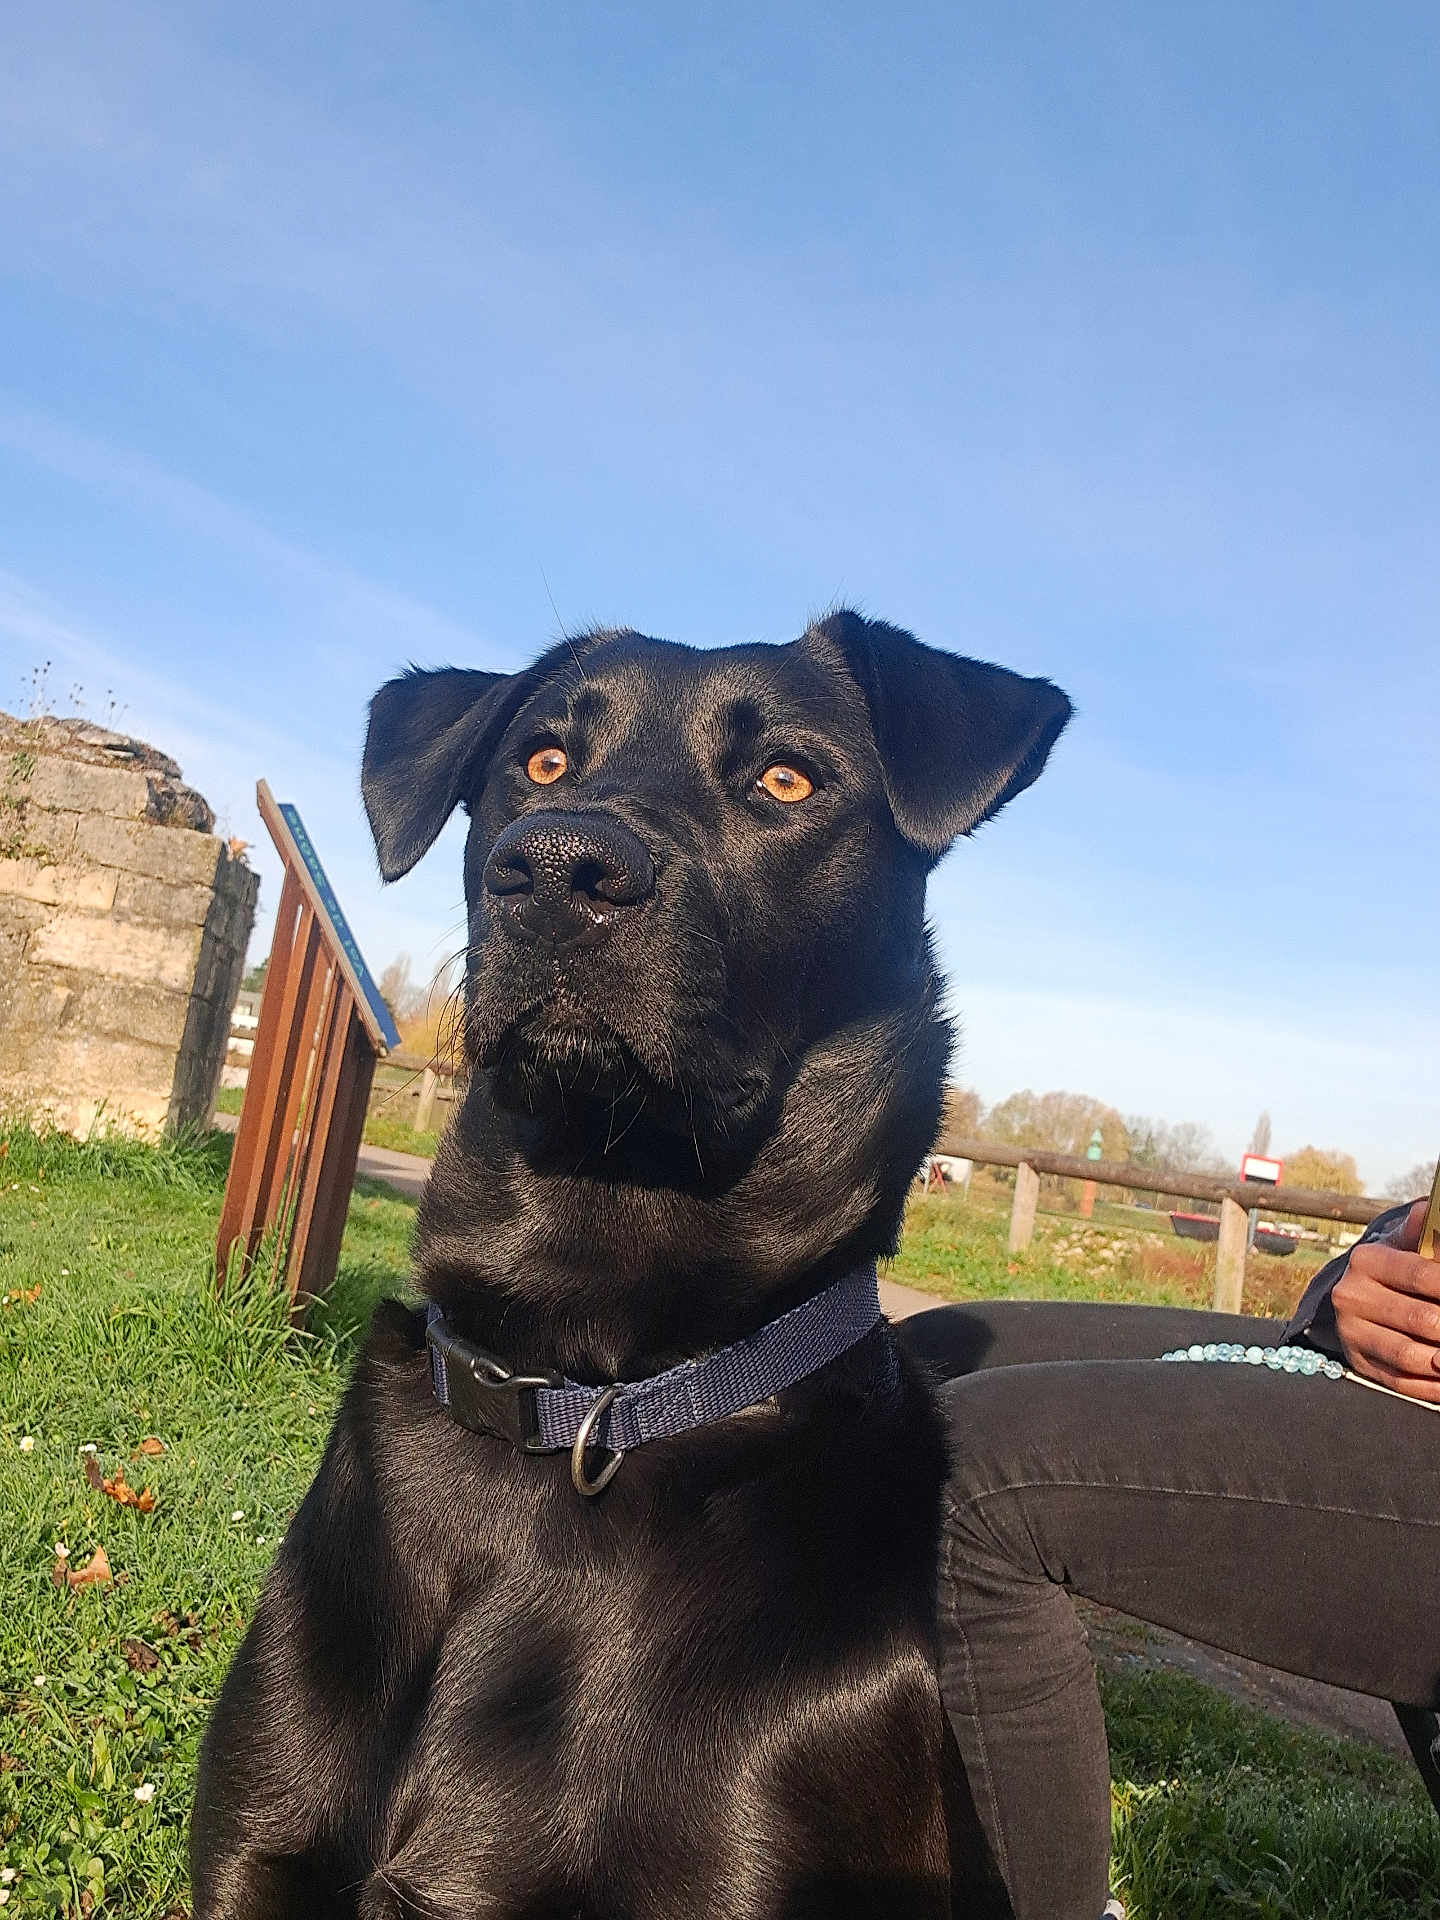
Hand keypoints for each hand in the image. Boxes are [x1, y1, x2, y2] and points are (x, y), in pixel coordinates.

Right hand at [1332, 1201, 1439, 1401]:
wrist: (1355, 1295)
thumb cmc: (1395, 1266)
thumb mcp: (1406, 1243)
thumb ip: (1425, 1232)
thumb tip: (1432, 1209)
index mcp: (1367, 1260)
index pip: (1420, 1273)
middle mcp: (1352, 1295)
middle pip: (1421, 1319)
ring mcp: (1352, 1331)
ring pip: (1410, 1354)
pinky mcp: (1358, 1361)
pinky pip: (1400, 1381)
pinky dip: (1432, 1386)